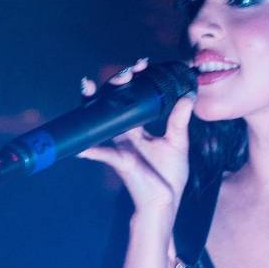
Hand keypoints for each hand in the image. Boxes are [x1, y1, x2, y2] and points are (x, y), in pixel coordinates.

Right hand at [78, 58, 196, 225]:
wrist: (164, 203)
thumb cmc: (168, 176)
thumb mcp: (177, 143)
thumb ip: (179, 120)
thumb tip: (188, 97)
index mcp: (136, 128)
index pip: (128, 99)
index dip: (131, 80)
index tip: (141, 64)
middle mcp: (122, 134)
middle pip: (109, 104)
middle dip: (113, 83)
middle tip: (126, 71)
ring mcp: (118, 146)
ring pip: (99, 121)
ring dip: (91, 104)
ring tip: (88, 87)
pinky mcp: (120, 161)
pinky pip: (101, 154)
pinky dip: (89, 149)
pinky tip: (80, 145)